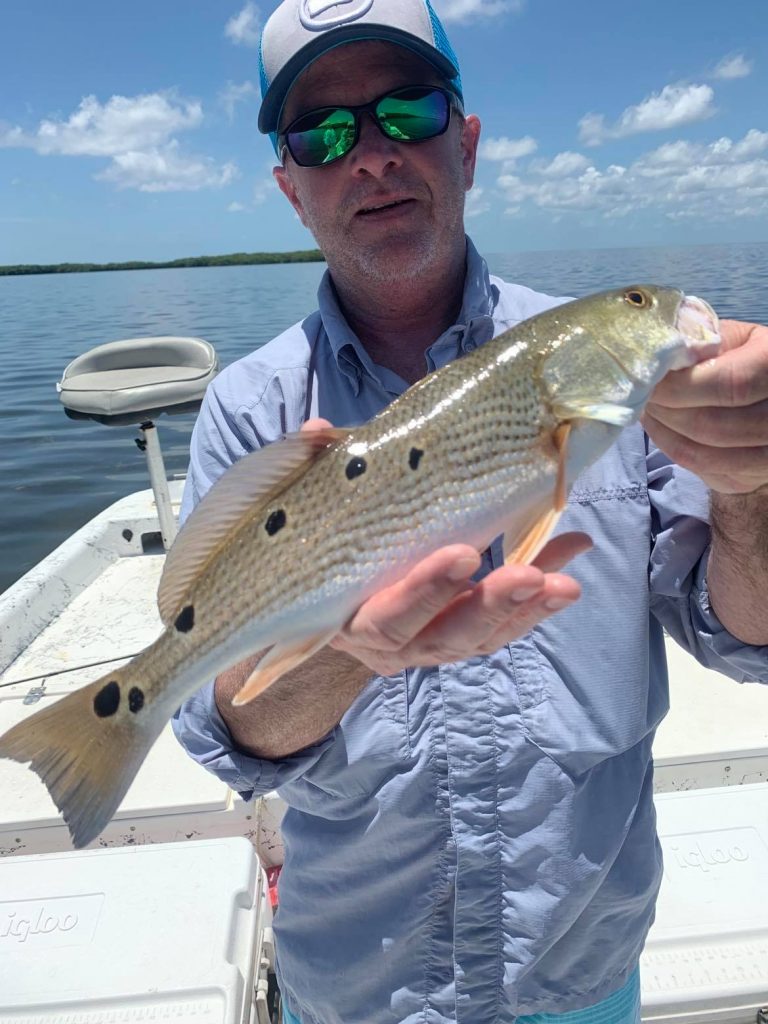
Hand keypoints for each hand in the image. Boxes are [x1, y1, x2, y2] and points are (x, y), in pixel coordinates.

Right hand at [302, 418, 591, 675]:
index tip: (463, 554)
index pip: (386, 618)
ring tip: (565, 584)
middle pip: (440, 638)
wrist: (325, 588)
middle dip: (488, 607)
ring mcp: (426, 646)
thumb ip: (317, 474)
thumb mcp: (317, 510)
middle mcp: (387, 643)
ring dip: (523, 611)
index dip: (424, 592)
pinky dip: (535, 604)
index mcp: (347, 617)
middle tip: (530, 576)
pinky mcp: (458, 639)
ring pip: (478, 640)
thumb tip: (314, 431)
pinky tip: (567, 569)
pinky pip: (501, 629)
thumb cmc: (326, 543)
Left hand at [642, 319, 767, 493]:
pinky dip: (674, 450)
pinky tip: (663, 429)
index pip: (728, 385)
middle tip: (642, 396)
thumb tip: (661, 358)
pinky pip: (703, 472)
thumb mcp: (738, 340)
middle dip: (665, 411)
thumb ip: (704, 343)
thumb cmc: (752, 361)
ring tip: (648, 411)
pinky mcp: (752, 479)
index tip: (650, 380)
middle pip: (711, 426)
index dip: (680, 387)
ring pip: (703, 455)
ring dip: (663, 433)